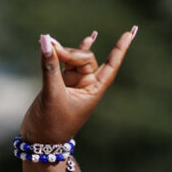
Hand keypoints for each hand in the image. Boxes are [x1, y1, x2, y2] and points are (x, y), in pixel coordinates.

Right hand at [20, 27, 137, 143]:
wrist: (40, 139)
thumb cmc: (51, 123)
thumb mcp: (51, 93)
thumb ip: (50, 66)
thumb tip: (46, 40)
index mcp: (93, 92)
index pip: (111, 66)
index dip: (120, 49)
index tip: (131, 32)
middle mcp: (87, 86)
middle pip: (86, 58)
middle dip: (71, 52)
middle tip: (53, 51)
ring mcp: (74, 83)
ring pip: (74, 58)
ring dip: (62, 51)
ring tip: (48, 47)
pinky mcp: (61, 82)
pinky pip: (69, 61)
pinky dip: (73, 50)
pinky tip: (92, 35)